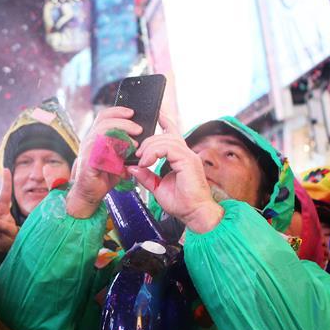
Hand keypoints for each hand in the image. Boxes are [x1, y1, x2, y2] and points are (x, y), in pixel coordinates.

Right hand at [66, 106, 141, 217]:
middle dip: (124, 121)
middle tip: (139, 129)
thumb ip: (126, 150)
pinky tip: (125, 155)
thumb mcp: (118, 159)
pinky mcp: (88, 161)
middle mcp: (90, 140)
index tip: (133, 112)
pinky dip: (115, 150)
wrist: (89, 194)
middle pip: (104, 120)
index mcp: (96, 137)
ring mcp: (87, 150)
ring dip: (121, 134)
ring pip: (102, 131)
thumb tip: (141, 143)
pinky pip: (100, 149)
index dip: (118, 111)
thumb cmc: (103, 177)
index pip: (105, 116)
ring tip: (135, 142)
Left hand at [128, 112, 222, 233]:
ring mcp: (188, 156)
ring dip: (150, 147)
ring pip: (166, 139)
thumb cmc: (182, 204)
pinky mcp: (188, 161)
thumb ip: (146, 176)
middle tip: (137, 154)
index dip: (164, 122)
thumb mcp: (158, 188)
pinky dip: (155, 152)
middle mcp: (186, 154)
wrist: (195, 214)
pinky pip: (169, 147)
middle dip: (148, 141)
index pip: (172, 134)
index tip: (155, 115)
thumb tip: (133, 167)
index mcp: (181, 158)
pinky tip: (147, 162)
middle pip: (165, 135)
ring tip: (142, 159)